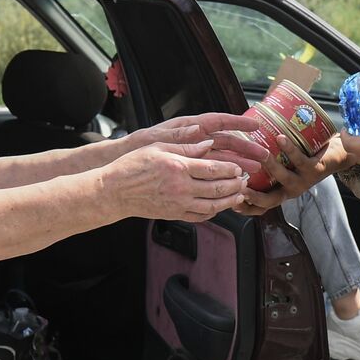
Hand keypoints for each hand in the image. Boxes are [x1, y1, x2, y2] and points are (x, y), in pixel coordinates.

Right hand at [104, 140, 250, 221]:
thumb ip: (185, 146)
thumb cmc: (132, 166)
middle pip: (218, 188)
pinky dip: (214, 212)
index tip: (239, 167)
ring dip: (230, 200)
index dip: (230, 168)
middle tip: (244, 180)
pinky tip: (220, 206)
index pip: (213, 168)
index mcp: (178, 167)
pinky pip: (200, 216)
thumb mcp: (158, 147)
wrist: (114, 191)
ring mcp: (178, 204)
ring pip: (213, 205)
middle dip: (235, 184)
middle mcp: (181, 188)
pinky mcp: (174, 214)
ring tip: (239, 194)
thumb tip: (208, 143)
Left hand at [132, 112, 266, 174]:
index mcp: (190, 127)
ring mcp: (196, 155)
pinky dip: (224, 176)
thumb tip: (199, 130)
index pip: (219, 122)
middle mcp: (196, 140)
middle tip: (265, 155)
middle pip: (227, 142)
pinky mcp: (192, 169)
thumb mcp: (158, 139)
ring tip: (257, 171)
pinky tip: (236, 184)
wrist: (126, 164)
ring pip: (223, 158)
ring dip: (240, 163)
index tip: (256, 125)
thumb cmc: (140, 146)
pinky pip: (213, 172)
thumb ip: (179, 135)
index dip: (239, 122)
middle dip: (246, 148)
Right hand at [234, 133, 349, 215]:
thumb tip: (237, 142)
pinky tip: (280, 138)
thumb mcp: (283, 164)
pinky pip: (299, 160)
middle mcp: (290, 190)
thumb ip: (264, 160)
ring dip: (269, 166)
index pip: (260, 207)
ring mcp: (302, 181)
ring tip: (259, 154)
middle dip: (252, 197)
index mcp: (280, 191)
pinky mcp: (314, 169)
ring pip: (283, 178)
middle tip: (238, 186)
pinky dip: (289, 149)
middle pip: (269, 201)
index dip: (245, 208)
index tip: (230, 202)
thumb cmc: (305, 157)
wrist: (337, 155)